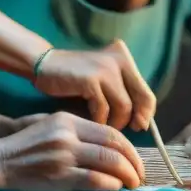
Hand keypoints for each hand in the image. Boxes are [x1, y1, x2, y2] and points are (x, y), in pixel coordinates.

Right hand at [0, 111, 144, 190]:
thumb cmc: (25, 146)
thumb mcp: (51, 125)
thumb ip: (78, 131)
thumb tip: (110, 145)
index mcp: (68, 120)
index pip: (110, 132)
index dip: (129, 148)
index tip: (135, 160)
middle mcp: (68, 135)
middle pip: (114, 147)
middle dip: (133, 163)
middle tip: (140, 176)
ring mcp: (64, 156)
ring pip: (109, 163)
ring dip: (127, 176)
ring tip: (132, 184)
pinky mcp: (58, 176)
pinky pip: (94, 180)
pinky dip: (111, 184)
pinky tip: (115, 189)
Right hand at [31, 40, 155, 131]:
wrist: (43, 65)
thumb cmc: (73, 78)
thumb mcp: (102, 80)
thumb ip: (120, 92)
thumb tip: (142, 121)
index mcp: (123, 58)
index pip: (146, 91)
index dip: (146, 113)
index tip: (140, 127)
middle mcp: (118, 60)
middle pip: (141, 98)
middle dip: (136, 119)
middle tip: (130, 132)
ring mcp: (105, 69)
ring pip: (124, 106)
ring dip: (115, 122)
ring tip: (104, 128)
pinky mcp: (90, 79)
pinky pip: (104, 108)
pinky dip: (99, 120)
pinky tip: (91, 122)